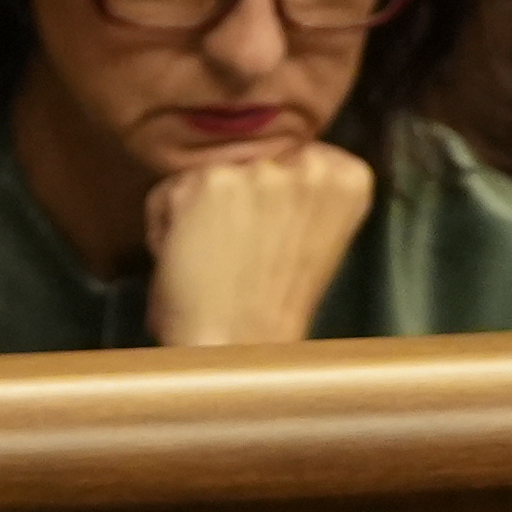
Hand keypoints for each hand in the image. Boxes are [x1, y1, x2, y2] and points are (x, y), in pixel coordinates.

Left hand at [143, 142, 373, 347]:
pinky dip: (164, 230)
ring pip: (207, 176)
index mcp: (347, 178)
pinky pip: (166, 194)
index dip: (271, 203)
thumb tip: (265, 166)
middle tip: (238, 260)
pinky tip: (188, 267)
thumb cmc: (272, 314)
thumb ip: (299, 195)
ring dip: (197, 217)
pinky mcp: (210, 182)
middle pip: (248, 163)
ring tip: (214, 267)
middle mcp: (310, 164)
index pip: (294, 158)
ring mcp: (259, 171)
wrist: (241, 353)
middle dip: (234, 206)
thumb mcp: (310, 240)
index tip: (273, 242)